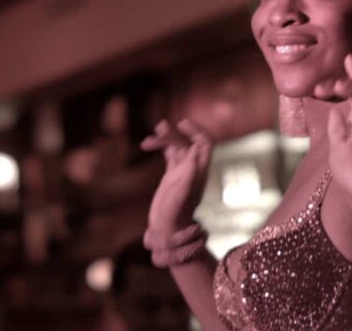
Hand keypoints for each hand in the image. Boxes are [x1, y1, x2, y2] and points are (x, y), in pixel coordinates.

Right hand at [141, 118, 211, 235]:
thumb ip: (189, 172)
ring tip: (147, 141)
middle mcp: (193, 169)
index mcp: (199, 171)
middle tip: (159, 127)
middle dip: (174, 134)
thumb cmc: (175, 213)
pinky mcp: (172, 175)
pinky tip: (147, 145)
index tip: (181, 123)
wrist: (167, 228)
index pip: (204, 144)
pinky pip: (169, 154)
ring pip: (176, 147)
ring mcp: (182, 172)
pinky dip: (160, 147)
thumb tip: (194, 148)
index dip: (196, 131)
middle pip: (187, 143)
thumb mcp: (182, 192)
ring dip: (165, 139)